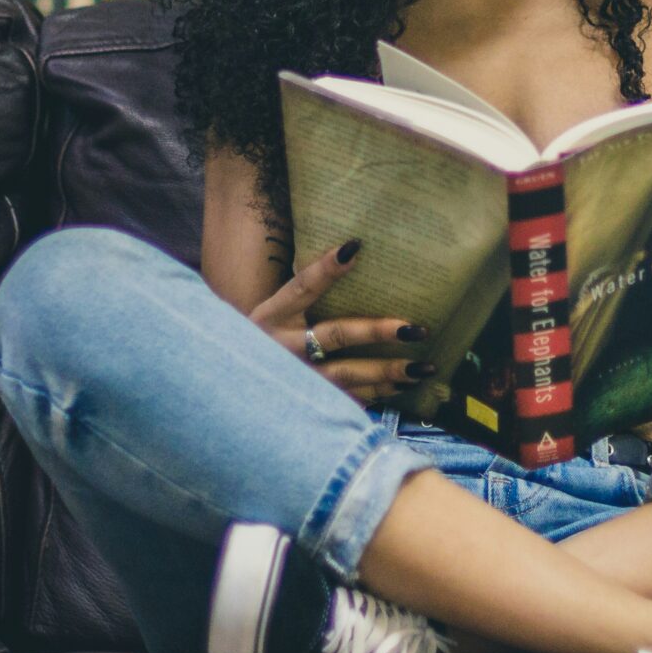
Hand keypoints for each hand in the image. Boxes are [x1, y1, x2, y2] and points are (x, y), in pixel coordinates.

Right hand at [249, 239, 436, 403]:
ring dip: (387, 372)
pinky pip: (347, 400)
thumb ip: (306, 292)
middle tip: (416, 328)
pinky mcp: (306, 404)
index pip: (301, 286)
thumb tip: (353, 253)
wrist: (228, 387)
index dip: (326, 268)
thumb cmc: (262, 340)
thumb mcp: (272, 313)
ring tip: (423, 367)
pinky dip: (376, 395)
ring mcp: (295, 379)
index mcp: (272, 316)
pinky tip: (403, 388)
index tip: (355, 247)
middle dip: (377, 331)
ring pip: (347, 375)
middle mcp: (283, 347)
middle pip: (335, 335)